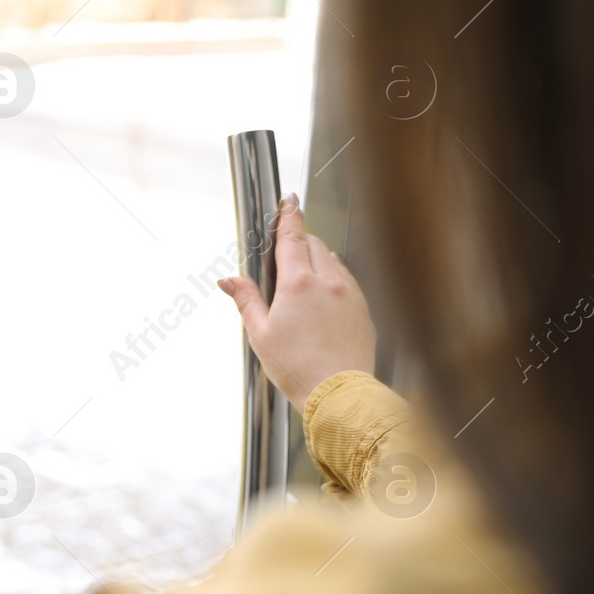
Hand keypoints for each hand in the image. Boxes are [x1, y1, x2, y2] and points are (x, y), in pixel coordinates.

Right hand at [217, 195, 374, 415]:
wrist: (339, 393)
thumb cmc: (297, 367)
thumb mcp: (260, 333)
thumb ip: (246, 300)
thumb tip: (230, 281)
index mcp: (298, 283)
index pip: (292, 237)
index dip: (289, 216)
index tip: (289, 201)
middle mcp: (328, 281)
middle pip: (313, 244)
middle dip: (300, 240)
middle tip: (285, 251)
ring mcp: (350, 294)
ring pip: (333, 261)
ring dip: (318, 258)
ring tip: (303, 276)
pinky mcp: (363, 309)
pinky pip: (348, 281)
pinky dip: (335, 278)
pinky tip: (326, 293)